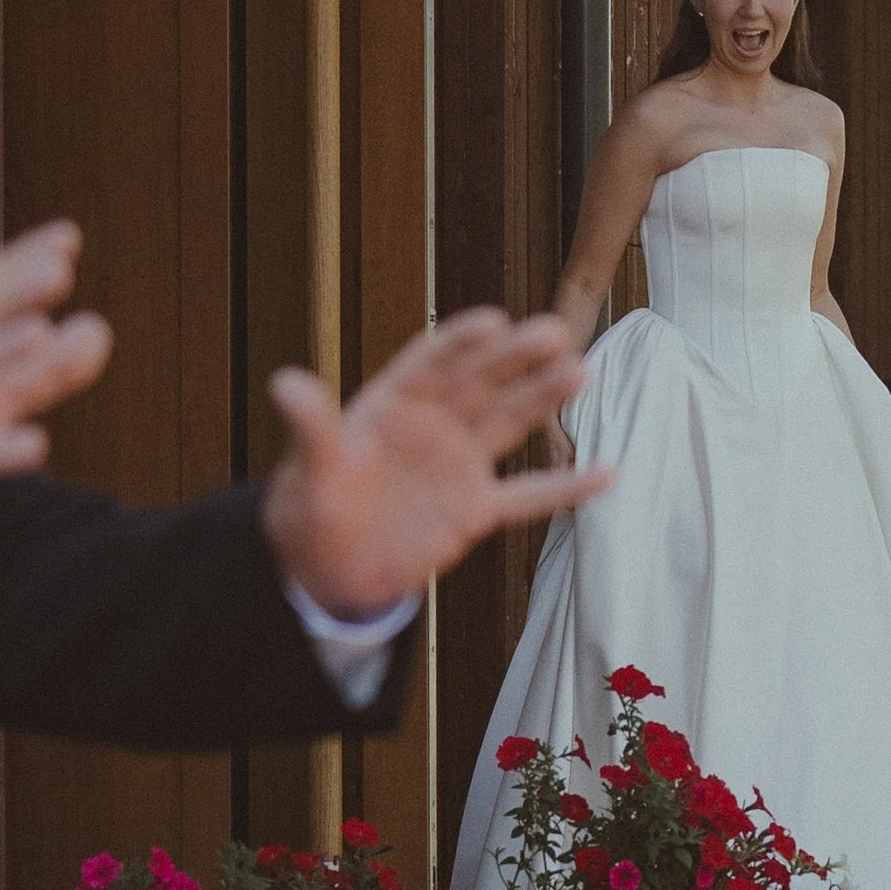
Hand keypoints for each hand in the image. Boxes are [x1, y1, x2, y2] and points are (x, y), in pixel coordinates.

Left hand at [261, 309, 611, 615]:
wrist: (327, 568)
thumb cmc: (311, 509)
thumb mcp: (309, 471)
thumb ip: (310, 427)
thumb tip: (284, 381)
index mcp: (391, 404)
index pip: (430, 364)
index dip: (458, 343)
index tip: (491, 321)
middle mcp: (432, 425)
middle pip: (480, 383)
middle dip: (514, 358)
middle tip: (553, 330)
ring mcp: (458, 464)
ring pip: (508, 424)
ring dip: (542, 399)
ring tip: (579, 371)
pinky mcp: (474, 510)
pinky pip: (527, 496)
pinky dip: (566, 488)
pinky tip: (607, 472)